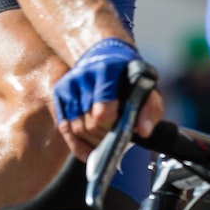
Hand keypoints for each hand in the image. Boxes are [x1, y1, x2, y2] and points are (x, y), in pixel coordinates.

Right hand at [51, 39, 161, 158]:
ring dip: (92, 141)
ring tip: (106, 141)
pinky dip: (77, 145)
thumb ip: (150, 109)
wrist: (106, 55)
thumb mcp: (146, 89)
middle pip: (89, 123)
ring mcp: (69, 85)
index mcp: (106, 71)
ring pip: (76, 128)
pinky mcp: (60, 93)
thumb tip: (143, 131)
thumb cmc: (128, 76)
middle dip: (104, 137)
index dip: (113, 128)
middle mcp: (83, 76)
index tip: (123, 129)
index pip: (102, 112)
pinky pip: (64, 127)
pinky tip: (89, 153)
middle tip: (116, 137)